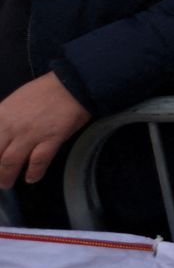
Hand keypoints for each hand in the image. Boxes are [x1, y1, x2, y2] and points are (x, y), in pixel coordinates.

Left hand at [0, 73, 91, 187]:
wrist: (72, 84)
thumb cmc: (44, 91)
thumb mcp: (14, 101)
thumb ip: (3, 118)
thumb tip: (0, 135)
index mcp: (1, 115)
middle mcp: (11, 126)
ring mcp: (31, 134)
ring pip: (10, 162)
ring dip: (6, 176)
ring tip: (7, 183)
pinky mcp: (51, 139)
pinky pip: (38, 162)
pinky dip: (33, 173)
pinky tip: (31, 178)